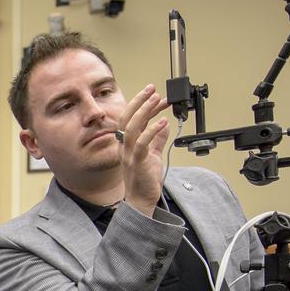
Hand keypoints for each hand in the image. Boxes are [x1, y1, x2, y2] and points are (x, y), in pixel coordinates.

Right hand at [118, 84, 170, 216]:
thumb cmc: (144, 181)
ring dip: (145, 112)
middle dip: (139, 101)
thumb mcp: (153, 156)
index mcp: (127, 144)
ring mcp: (129, 155)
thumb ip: (157, 140)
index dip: (142, 105)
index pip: (132, 119)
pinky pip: (142, 144)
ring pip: (132, 128)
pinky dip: (152, 131)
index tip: (155, 95)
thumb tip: (164, 125)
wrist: (141, 201)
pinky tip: (163, 122)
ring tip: (157, 100)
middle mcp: (125, 147)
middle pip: (127, 119)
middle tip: (152, 89)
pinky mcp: (137, 163)